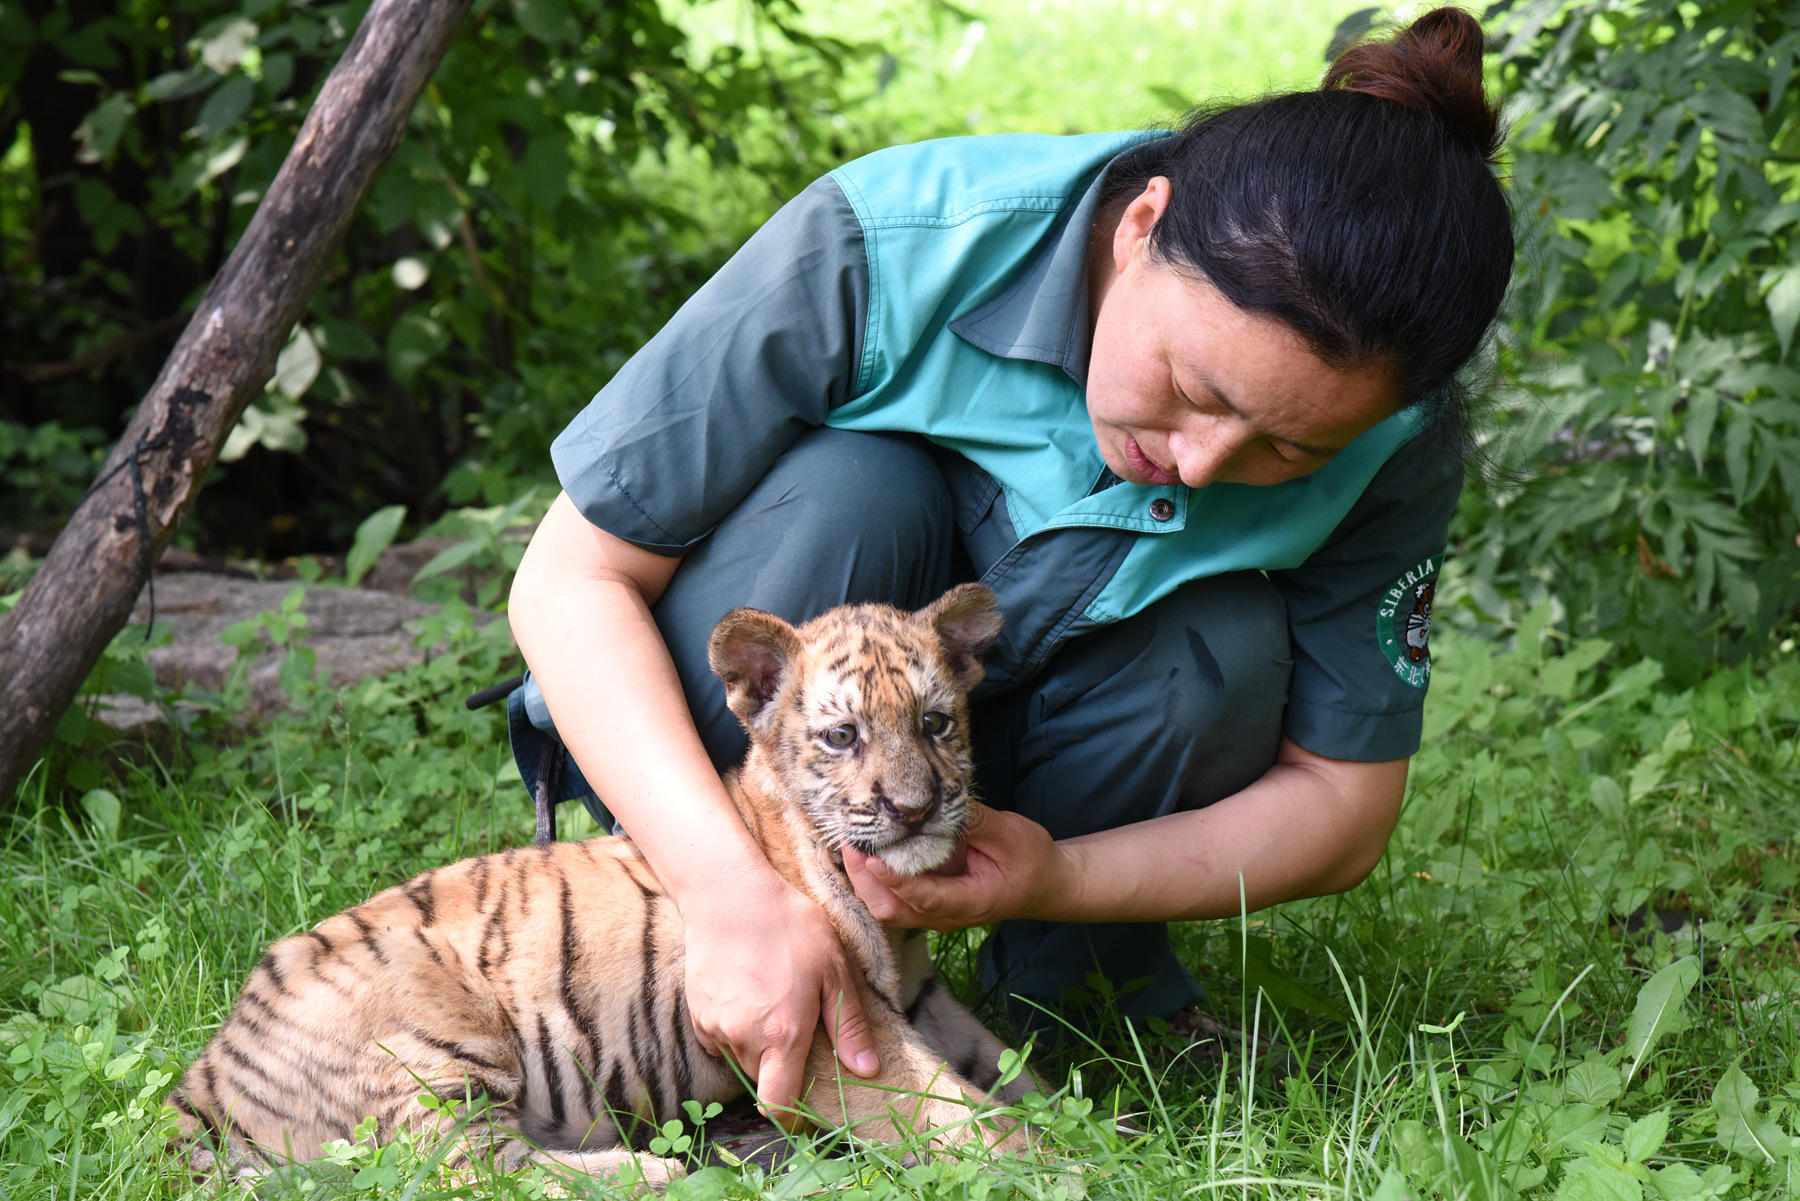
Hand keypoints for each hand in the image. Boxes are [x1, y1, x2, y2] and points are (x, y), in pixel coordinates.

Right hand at [680, 868, 878, 1127]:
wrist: (729, 894)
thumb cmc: (789, 927)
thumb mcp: (834, 970)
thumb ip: (848, 1025)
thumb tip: (867, 1070)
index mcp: (782, 1034)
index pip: (779, 1104)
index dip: (793, 1116)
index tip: (805, 1107)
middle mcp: (744, 1039)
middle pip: (764, 1079)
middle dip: (783, 1065)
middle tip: (799, 1025)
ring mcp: (715, 1027)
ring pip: (742, 1058)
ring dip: (759, 1045)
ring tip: (774, 999)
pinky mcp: (696, 1013)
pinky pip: (720, 1039)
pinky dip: (736, 1029)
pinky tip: (749, 993)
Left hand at [842, 801, 1071, 929]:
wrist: (1047, 883)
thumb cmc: (1032, 860)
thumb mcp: (1010, 833)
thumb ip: (976, 821)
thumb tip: (939, 802)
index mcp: (971, 902)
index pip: (925, 898)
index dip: (897, 881)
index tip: (874, 858)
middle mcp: (947, 915)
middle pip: (894, 910)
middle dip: (866, 880)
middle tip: (850, 843)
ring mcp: (936, 912)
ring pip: (888, 907)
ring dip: (865, 879)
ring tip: (850, 843)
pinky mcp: (931, 901)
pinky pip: (894, 897)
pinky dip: (874, 877)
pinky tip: (865, 850)